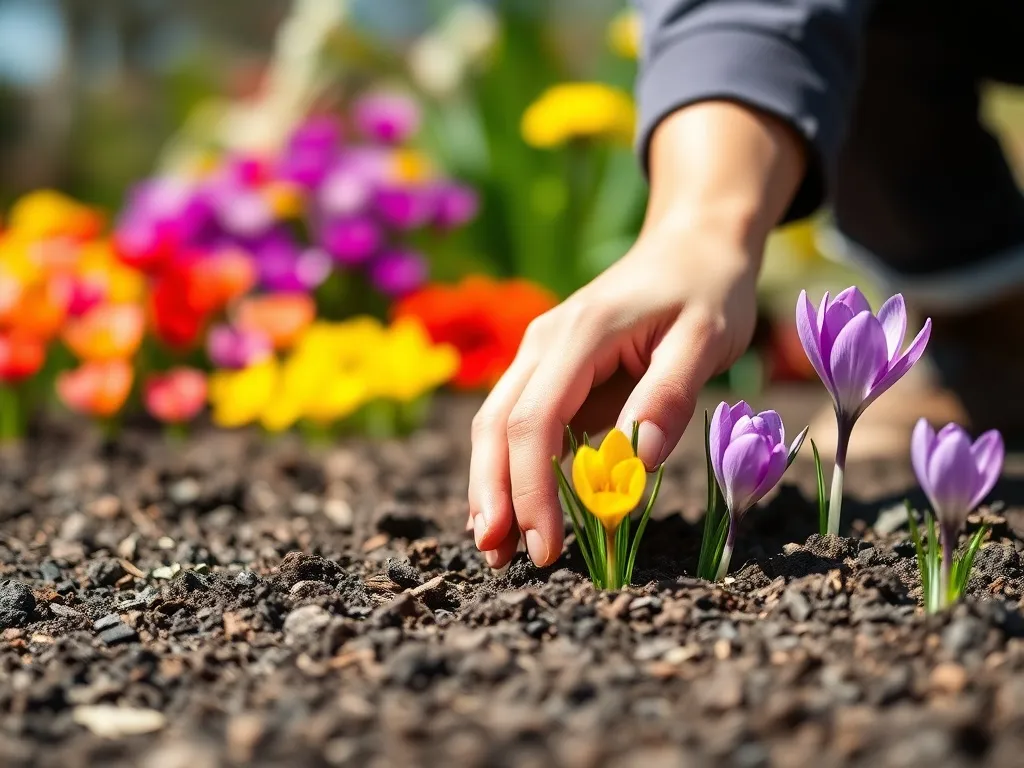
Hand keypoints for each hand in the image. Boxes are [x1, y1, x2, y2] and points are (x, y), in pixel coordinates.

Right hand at [467, 100, 805, 568]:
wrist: (690, 246)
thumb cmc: (706, 290)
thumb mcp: (708, 337)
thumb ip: (669, 394)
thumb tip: (637, 465)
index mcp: (579, 334)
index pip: (535, 422)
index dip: (533, 489)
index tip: (546, 546)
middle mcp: (543, 344)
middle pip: (497, 425)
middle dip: (494, 495)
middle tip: (500, 560)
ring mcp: (540, 356)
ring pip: (496, 425)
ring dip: (490, 487)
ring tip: (495, 548)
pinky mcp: (549, 372)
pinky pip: (518, 424)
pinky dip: (510, 469)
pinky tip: (513, 509)